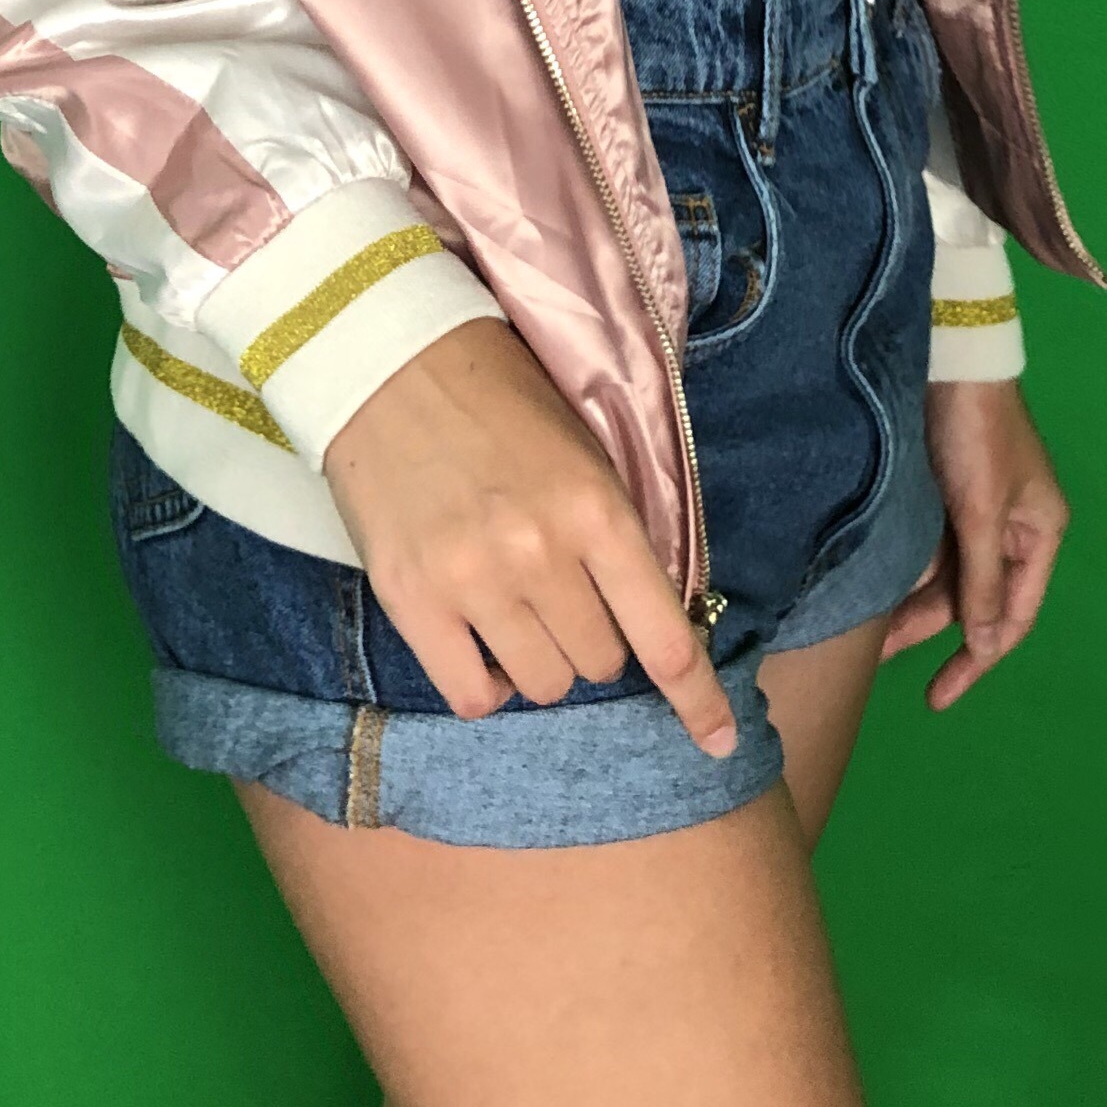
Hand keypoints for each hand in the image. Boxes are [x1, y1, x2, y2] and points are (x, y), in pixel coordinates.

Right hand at [321, 318, 738, 758]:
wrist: (388, 362)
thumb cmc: (498, 398)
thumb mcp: (584, 450)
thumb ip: (614, 534)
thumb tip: (646, 617)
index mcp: (597, 511)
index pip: (663, 635)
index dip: (697, 698)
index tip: (719, 744)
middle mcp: (542, 556)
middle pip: (600, 663)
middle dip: (593, 636)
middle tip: (561, 588)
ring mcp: (475, 583)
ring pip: (543, 684)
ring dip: (540, 658)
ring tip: (515, 605)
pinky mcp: (413, 602)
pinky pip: (472, 696)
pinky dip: (485, 682)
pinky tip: (478, 641)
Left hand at [882, 378, 1069, 710]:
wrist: (950, 355)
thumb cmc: (977, 435)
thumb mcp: (981, 512)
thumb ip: (982, 581)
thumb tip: (984, 645)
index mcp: (1038, 534)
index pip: (1011, 617)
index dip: (976, 660)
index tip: (938, 696)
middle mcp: (1010, 529)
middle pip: (970, 599)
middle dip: (927, 630)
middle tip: (876, 662)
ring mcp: (975, 510)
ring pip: (943, 575)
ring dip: (909, 603)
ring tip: (862, 634)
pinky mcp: (944, 492)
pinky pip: (926, 548)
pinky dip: (904, 571)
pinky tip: (871, 591)